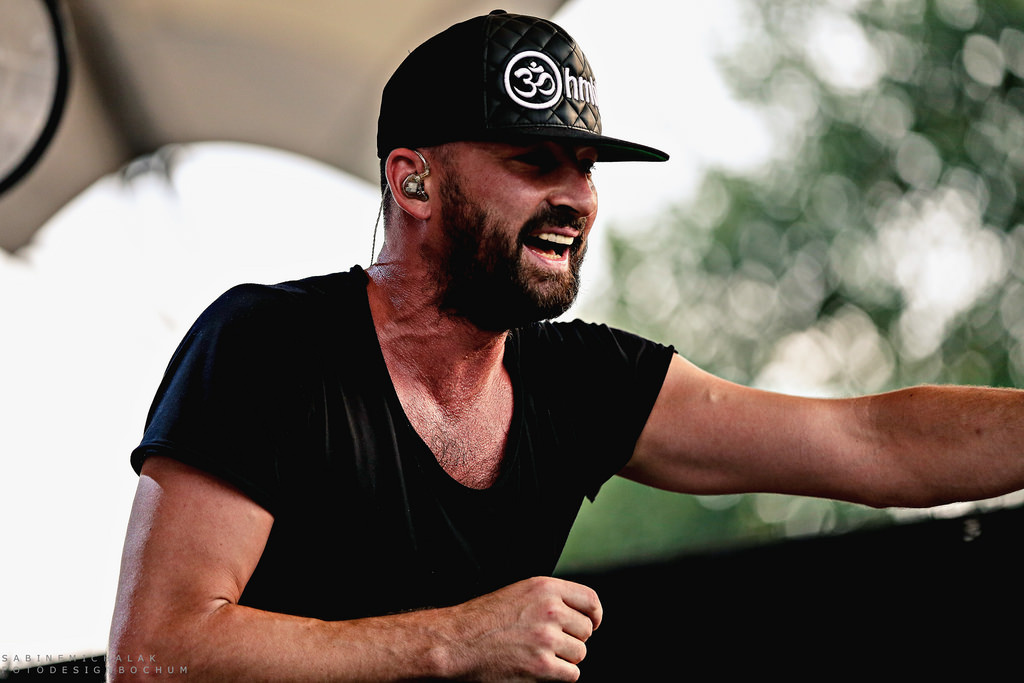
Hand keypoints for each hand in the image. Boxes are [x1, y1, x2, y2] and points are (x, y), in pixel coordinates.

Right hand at [442, 576, 602, 681]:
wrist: (458, 642)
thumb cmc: (484, 619)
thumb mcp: (519, 593)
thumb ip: (550, 598)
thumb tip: (581, 614)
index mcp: (545, 588)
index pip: (590, 600)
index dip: (595, 615)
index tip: (592, 624)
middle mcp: (550, 610)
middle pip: (586, 630)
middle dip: (572, 639)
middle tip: (550, 643)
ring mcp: (546, 639)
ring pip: (579, 654)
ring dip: (564, 658)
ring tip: (538, 654)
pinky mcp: (542, 667)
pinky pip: (571, 674)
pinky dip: (559, 675)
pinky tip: (539, 668)